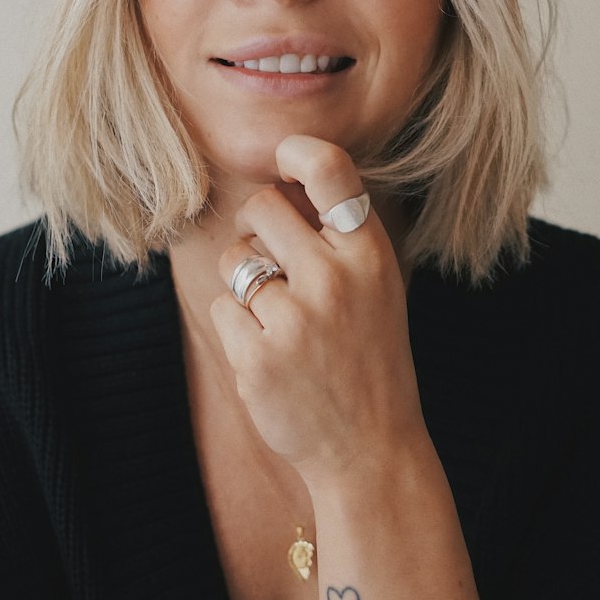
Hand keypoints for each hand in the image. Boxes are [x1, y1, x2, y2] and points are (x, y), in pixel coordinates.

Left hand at [208, 134, 426, 490]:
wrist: (371, 450)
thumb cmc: (366, 353)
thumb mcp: (376, 283)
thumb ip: (337, 233)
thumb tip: (281, 177)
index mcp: (369, 253)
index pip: (330, 171)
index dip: (298, 150)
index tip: (284, 157)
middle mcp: (334, 278)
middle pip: (261, 207)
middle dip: (256, 228)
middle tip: (273, 260)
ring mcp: (295, 319)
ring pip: (235, 260)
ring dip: (245, 283)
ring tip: (280, 320)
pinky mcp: (258, 358)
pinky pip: (222, 308)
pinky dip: (237, 327)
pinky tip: (270, 355)